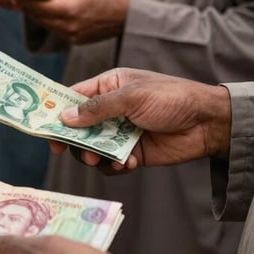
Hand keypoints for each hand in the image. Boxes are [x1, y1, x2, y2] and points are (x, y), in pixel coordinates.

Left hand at [18, 0, 129, 43]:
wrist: (127, 17)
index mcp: (71, 11)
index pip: (40, 7)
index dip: (25, 0)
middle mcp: (69, 27)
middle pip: (39, 18)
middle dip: (27, 7)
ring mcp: (71, 37)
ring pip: (45, 25)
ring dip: (35, 14)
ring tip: (24, 2)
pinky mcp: (74, 41)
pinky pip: (54, 30)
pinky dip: (46, 20)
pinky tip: (41, 11)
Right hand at [51, 68, 231, 170]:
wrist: (208, 123)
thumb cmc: (171, 98)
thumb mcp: (132, 97)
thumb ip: (98, 108)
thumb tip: (66, 117)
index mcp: (108, 86)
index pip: (74, 97)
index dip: (57, 111)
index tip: (45, 129)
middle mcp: (111, 109)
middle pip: (79, 127)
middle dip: (75, 140)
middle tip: (74, 151)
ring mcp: (121, 132)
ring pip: (93, 148)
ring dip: (95, 156)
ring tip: (103, 159)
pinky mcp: (133, 152)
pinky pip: (112, 163)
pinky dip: (116, 166)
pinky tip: (130, 163)